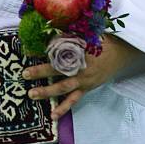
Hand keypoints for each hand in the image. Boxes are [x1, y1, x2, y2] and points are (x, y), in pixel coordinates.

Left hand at [23, 35, 141, 119]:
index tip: (26, 51)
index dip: (42, 50)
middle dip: (40, 72)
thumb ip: (68, 32)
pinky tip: (53, 115)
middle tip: (24, 74)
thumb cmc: (100, 40)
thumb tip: (49, 28)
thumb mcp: (86, 32)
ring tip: (32, 94)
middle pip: (57, 70)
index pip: (57, 49)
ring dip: (47, 92)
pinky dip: (63, 108)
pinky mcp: (86, 88)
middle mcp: (80, 66)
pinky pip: (73, 100)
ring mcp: (83, 80)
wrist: (120, 54)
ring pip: (63, 87)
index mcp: (79, 50)